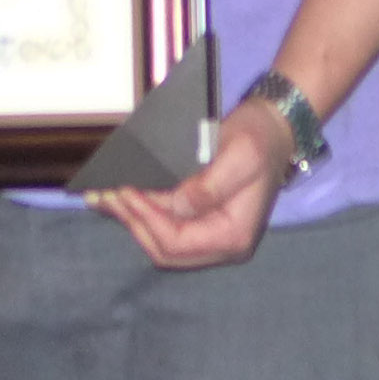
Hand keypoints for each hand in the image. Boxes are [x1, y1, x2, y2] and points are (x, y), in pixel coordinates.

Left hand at [94, 99, 290, 269]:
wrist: (275, 129)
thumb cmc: (259, 138)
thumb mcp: (238, 155)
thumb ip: (208, 187)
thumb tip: (174, 206)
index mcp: (234, 235)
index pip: (178, 242)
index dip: (147, 219)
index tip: (124, 191)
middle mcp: (223, 245)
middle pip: (166, 250)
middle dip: (133, 223)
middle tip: (105, 196)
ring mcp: (212, 237)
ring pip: (162, 243)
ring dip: (132, 220)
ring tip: (104, 198)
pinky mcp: (203, 224)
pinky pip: (167, 228)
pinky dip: (143, 215)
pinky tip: (122, 199)